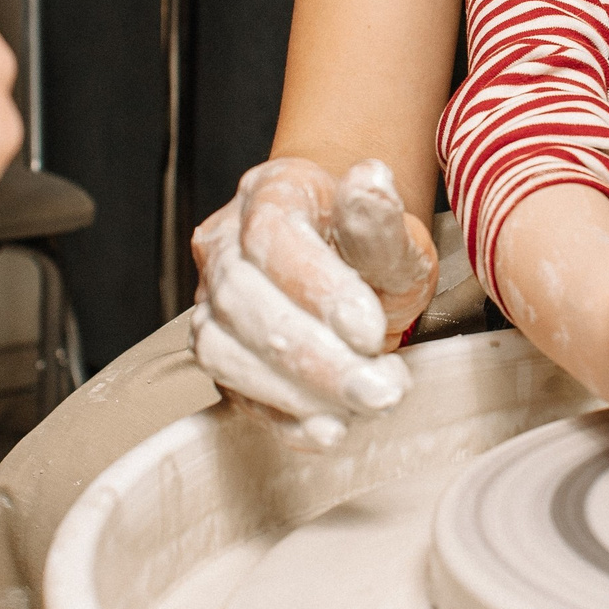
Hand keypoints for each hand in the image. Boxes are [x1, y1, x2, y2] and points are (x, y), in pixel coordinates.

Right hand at [189, 158, 439, 449]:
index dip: (317, 287)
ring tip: (365, 402)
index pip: (272, 236)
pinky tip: (331, 428)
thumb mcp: (394, 230)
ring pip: (223, 350)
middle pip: (241, 299)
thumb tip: (372, 180)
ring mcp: (214, 304)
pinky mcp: (224, 356)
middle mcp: (226, 247)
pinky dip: (284, 419)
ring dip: (296, 390)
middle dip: (313, 355)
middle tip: (378, 387)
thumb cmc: (368, 246)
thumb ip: (381, 218)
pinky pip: (235, 394)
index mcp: (268, 195)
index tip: (370, 327)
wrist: (353, 268)